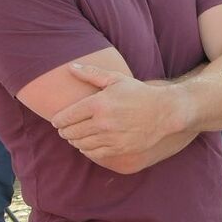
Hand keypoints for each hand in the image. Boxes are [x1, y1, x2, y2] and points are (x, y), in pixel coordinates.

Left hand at [48, 63, 185, 170]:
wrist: (165, 112)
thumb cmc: (139, 93)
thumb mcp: (116, 79)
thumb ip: (91, 74)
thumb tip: (70, 68)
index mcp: (98, 104)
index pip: (67, 116)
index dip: (58, 120)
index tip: (56, 121)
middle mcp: (102, 122)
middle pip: (71, 132)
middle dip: (64, 132)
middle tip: (63, 130)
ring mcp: (111, 138)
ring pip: (81, 144)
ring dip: (74, 141)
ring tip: (74, 137)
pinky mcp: (120, 149)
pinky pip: (95, 153)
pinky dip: (87, 150)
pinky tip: (87, 146)